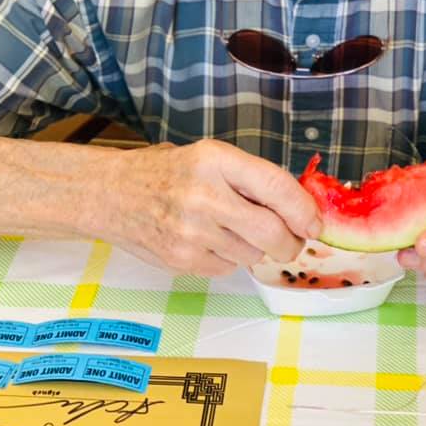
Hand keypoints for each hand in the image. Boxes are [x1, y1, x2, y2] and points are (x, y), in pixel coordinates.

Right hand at [81, 139, 321, 276]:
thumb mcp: (209, 157)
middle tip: (292, 241)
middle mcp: (204, 195)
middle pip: (271, 231)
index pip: (275, 186)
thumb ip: (249, 178)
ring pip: (252, 254)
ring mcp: (191, 232)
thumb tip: (299, 205)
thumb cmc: (166, 172)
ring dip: (255, 248)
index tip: (315, 223)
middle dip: (291, 242)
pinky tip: (208, 239)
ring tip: (231, 228)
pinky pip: (227, 267)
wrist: (110, 193)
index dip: (304, 209)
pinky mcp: (182, 260)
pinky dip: (229, 258)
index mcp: (215, 160)